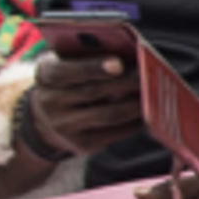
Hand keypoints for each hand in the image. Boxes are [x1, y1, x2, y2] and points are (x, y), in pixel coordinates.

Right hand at [21, 52, 144, 161]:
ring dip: (135, 103)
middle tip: (148, 73)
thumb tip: (126, 53)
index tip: (118, 63)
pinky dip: (134, 121)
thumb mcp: (65, 61)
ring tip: (154, 91)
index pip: (66, 71)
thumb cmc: (67, 78)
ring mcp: (65, 127)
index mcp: (45, 75)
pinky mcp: (82, 145)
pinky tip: (148, 110)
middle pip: (93, 92)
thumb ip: (86, 54)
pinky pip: (115, 133)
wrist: (46, 117)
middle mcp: (50, 103)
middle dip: (125, 82)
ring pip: (108, 115)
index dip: (93, 67)